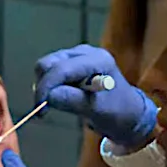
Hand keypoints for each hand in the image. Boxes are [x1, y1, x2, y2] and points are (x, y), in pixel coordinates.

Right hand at [34, 44, 158, 149]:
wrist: (128, 113)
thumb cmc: (117, 112)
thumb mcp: (97, 110)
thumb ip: (73, 100)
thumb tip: (48, 97)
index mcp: (97, 60)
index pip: (62, 69)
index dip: (46, 87)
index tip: (39, 108)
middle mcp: (86, 52)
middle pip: (49, 62)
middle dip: (43, 85)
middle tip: (44, 107)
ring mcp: (78, 55)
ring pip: (47, 65)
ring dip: (45, 85)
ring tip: (54, 103)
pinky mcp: (71, 62)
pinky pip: (50, 70)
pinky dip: (49, 84)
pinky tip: (59, 96)